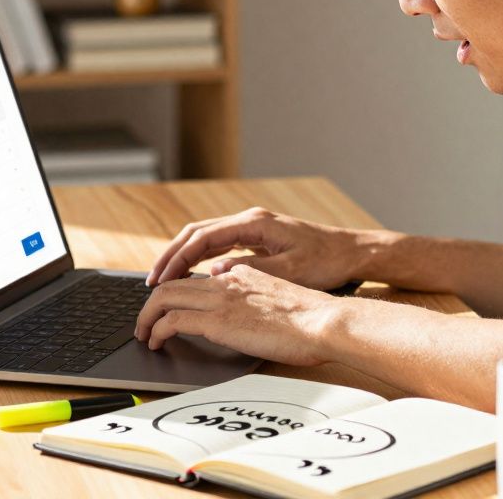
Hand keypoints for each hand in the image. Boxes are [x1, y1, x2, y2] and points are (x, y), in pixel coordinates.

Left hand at [135, 264, 341, 365]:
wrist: (323, 321)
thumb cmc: (312, 318)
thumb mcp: (280, 298)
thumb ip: (257, 297)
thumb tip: (244, 311)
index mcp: (242, 273)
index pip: (197, 278)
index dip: (176, 291)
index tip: (168, 305)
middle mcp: (226, 280)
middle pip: (173, 283)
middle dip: (151, 303)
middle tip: (144, 321)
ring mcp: (220, 299)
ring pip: (164, 298)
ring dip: (146, 317)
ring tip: (143, 335)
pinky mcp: (217, 320)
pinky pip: (172, 321)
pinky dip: (156, 331)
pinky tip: (155, 343)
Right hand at [145, 206, 376, 290]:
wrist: (352, 252)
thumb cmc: (326, 261)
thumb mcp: (290, 270)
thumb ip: (251, 270)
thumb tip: (216, 271)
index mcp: (253, 224)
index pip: (202, 238)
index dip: (177, 258)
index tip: (160, 279)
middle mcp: (248, 220)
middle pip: (196, 233)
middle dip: (171, 256)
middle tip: (150, 281)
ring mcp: (252, 228)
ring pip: (205, 238)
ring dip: (182, 257)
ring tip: (162, 280)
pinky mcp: (257, 238)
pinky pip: (217, 245)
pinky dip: (199, 258)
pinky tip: (190, 276)